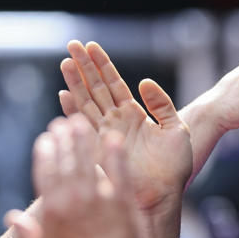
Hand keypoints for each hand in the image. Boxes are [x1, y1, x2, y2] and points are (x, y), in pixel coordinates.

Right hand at [4, 114, 136, 237]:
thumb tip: (10, 217)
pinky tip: (113, 137)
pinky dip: (114, 153)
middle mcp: (73, 199)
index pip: (44, 172)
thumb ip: (26, 235)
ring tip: (81, 122)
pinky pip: (117, 171)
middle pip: (65, 160)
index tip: (45, 140)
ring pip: (88, 160)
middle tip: (62, 123)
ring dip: (83, 138)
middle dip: (62, 139)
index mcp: (52, 210)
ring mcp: (99, 198)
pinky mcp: (122, 201)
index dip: (44, 152)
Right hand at [59, 41, 192, 211]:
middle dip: (84, 67)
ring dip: (75, 83)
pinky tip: (63, 95)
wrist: (164, 193)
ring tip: (66, 61)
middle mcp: (116, 121)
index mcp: (133, 114)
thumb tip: (144, 82)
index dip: (103, 64)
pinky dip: (72, 112)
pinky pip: (83, 126)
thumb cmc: (174, 166)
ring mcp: (105, 134)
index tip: (91, 46)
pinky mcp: (99, 149)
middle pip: (96, 88)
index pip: (114, 83)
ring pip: (86, 102)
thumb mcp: (176, 128)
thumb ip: (162, 104)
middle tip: (72, 44)